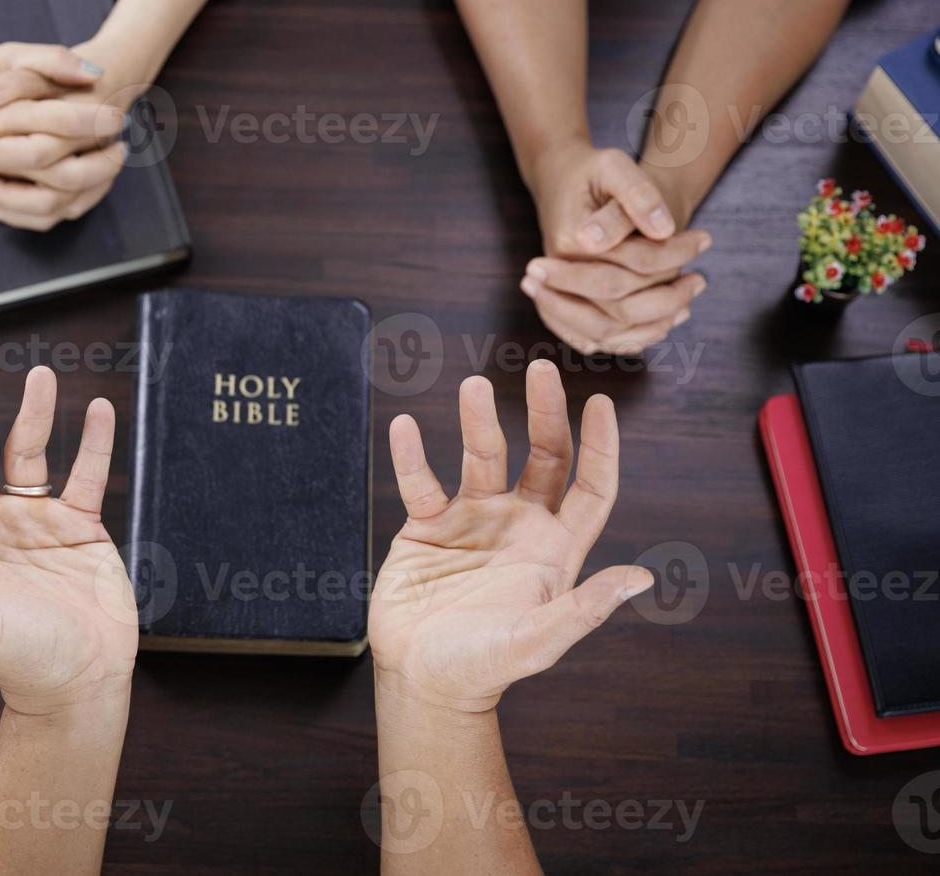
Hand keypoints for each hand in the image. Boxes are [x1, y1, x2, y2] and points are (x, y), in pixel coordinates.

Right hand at [0, 42, 128, 230]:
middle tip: (123, 146)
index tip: (119, 114)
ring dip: (89, 189)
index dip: (91, 119)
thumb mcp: (8, 54)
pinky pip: (37, 218)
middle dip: (98, 162)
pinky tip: (91, 187)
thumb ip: (50, 58)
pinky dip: (68, 207)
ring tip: (112, 166)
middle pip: (57, 172)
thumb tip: (96, 74)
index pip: (54, 121)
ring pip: (50, 204)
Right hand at [369, 360, 652, 712]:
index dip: (599, 446)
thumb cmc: (485, 668)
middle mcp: (519, 526)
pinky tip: (406, 427)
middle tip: (540, 370)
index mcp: (556, 549)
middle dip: (545, 413)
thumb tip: (644, 579)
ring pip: (481, 458)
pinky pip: (420, 482)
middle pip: (542, 457)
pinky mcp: (427, 527)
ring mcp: (473, 522)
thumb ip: (585, 609)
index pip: (589, 487)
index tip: (600, 404)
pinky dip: (412, 455)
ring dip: (479, 421)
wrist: (423, 681)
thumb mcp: (539, 641)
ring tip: (474, 386)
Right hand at [523, 142, 711, 353]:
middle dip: (667, 297)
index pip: (630, 262)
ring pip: (606, 331)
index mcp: (570, 241)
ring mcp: (556, 295)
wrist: (560, 183)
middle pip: (617, 306)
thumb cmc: (591, 174)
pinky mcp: (562, 308)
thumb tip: (662, 230)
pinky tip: (663, 322)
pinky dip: (631, 337)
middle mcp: (558, 275)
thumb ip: (637, 194)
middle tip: (700, 279)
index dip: (674, 253)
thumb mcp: (614, 165)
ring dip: (652, 323)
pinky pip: (596, 339)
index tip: (704, 239)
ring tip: (687, 305)